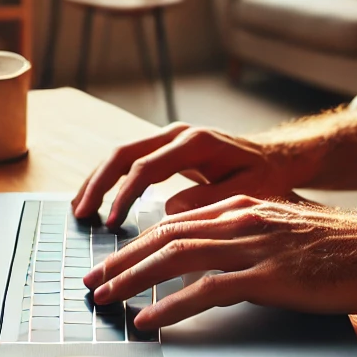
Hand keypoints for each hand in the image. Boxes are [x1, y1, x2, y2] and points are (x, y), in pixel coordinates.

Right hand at [72, 123, 304, 227]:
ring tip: (80, 209)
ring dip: (98, 180)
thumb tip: (170, 211)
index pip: (147, 166)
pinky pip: (130, 159)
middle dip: (98, 184)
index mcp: (196, 143)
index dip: (125, 195)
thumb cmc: (265, 176)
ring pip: (122, 154)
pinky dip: (110, 178)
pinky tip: (97, 199)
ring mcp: (170, 137)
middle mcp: (178, 134)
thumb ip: (210, 199)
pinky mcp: (167, 147)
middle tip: (81, 214)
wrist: (276, 157)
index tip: (112, 222)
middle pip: (124, 153)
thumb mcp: (247, 191)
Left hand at [82, 195, 356, 329]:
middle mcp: (240, 220)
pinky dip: (171, 305)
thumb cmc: (337, 249)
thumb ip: (243, 239)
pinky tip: (149, 319)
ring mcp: (253, 246)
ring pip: (175, 258)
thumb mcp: (280, 231)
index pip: (173, 224)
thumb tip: (209, 262)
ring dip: (133, 280)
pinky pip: (206, 290)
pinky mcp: (268, 275)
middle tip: (91, 284)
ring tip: (105, 300)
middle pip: (164, 237)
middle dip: (120, 261)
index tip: (110, 264)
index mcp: (241, 208)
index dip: (135, 245)